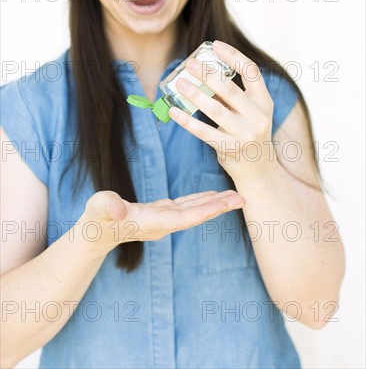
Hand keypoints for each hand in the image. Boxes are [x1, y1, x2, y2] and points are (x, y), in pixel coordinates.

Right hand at [82, 188, 245, 251]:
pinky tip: (213, 196)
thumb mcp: (98, 208)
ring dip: (215, 204)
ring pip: (195, 212)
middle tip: (243, 199)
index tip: (225, 203)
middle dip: (219, 208)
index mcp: (151, 222)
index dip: (205, 211)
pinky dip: (201, 201)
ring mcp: (164, 220)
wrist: (96, 233)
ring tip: (235, 196)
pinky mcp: (162, 214)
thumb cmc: (96, 218)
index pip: (184, 218)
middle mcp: (163, 224)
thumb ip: (108, 206)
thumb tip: (119, 209)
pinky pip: (187, 208)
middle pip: (196, 216)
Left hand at [168, 40, 274, 184]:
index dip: (233, 56)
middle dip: (207, 74)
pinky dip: (187, 120)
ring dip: (195, 94)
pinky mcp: (229, 149)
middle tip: (190, 63)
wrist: (259, 171)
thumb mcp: (251, 112)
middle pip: (230, 89)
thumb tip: (203, 72)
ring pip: (215, 110)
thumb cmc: (249, 134)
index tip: (215, 45)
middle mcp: (257, 116)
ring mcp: (244, 134)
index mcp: (264, 102)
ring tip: (179, 83)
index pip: (251, 71)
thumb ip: (234, 95)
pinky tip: (174, 110)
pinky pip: (203, 131)